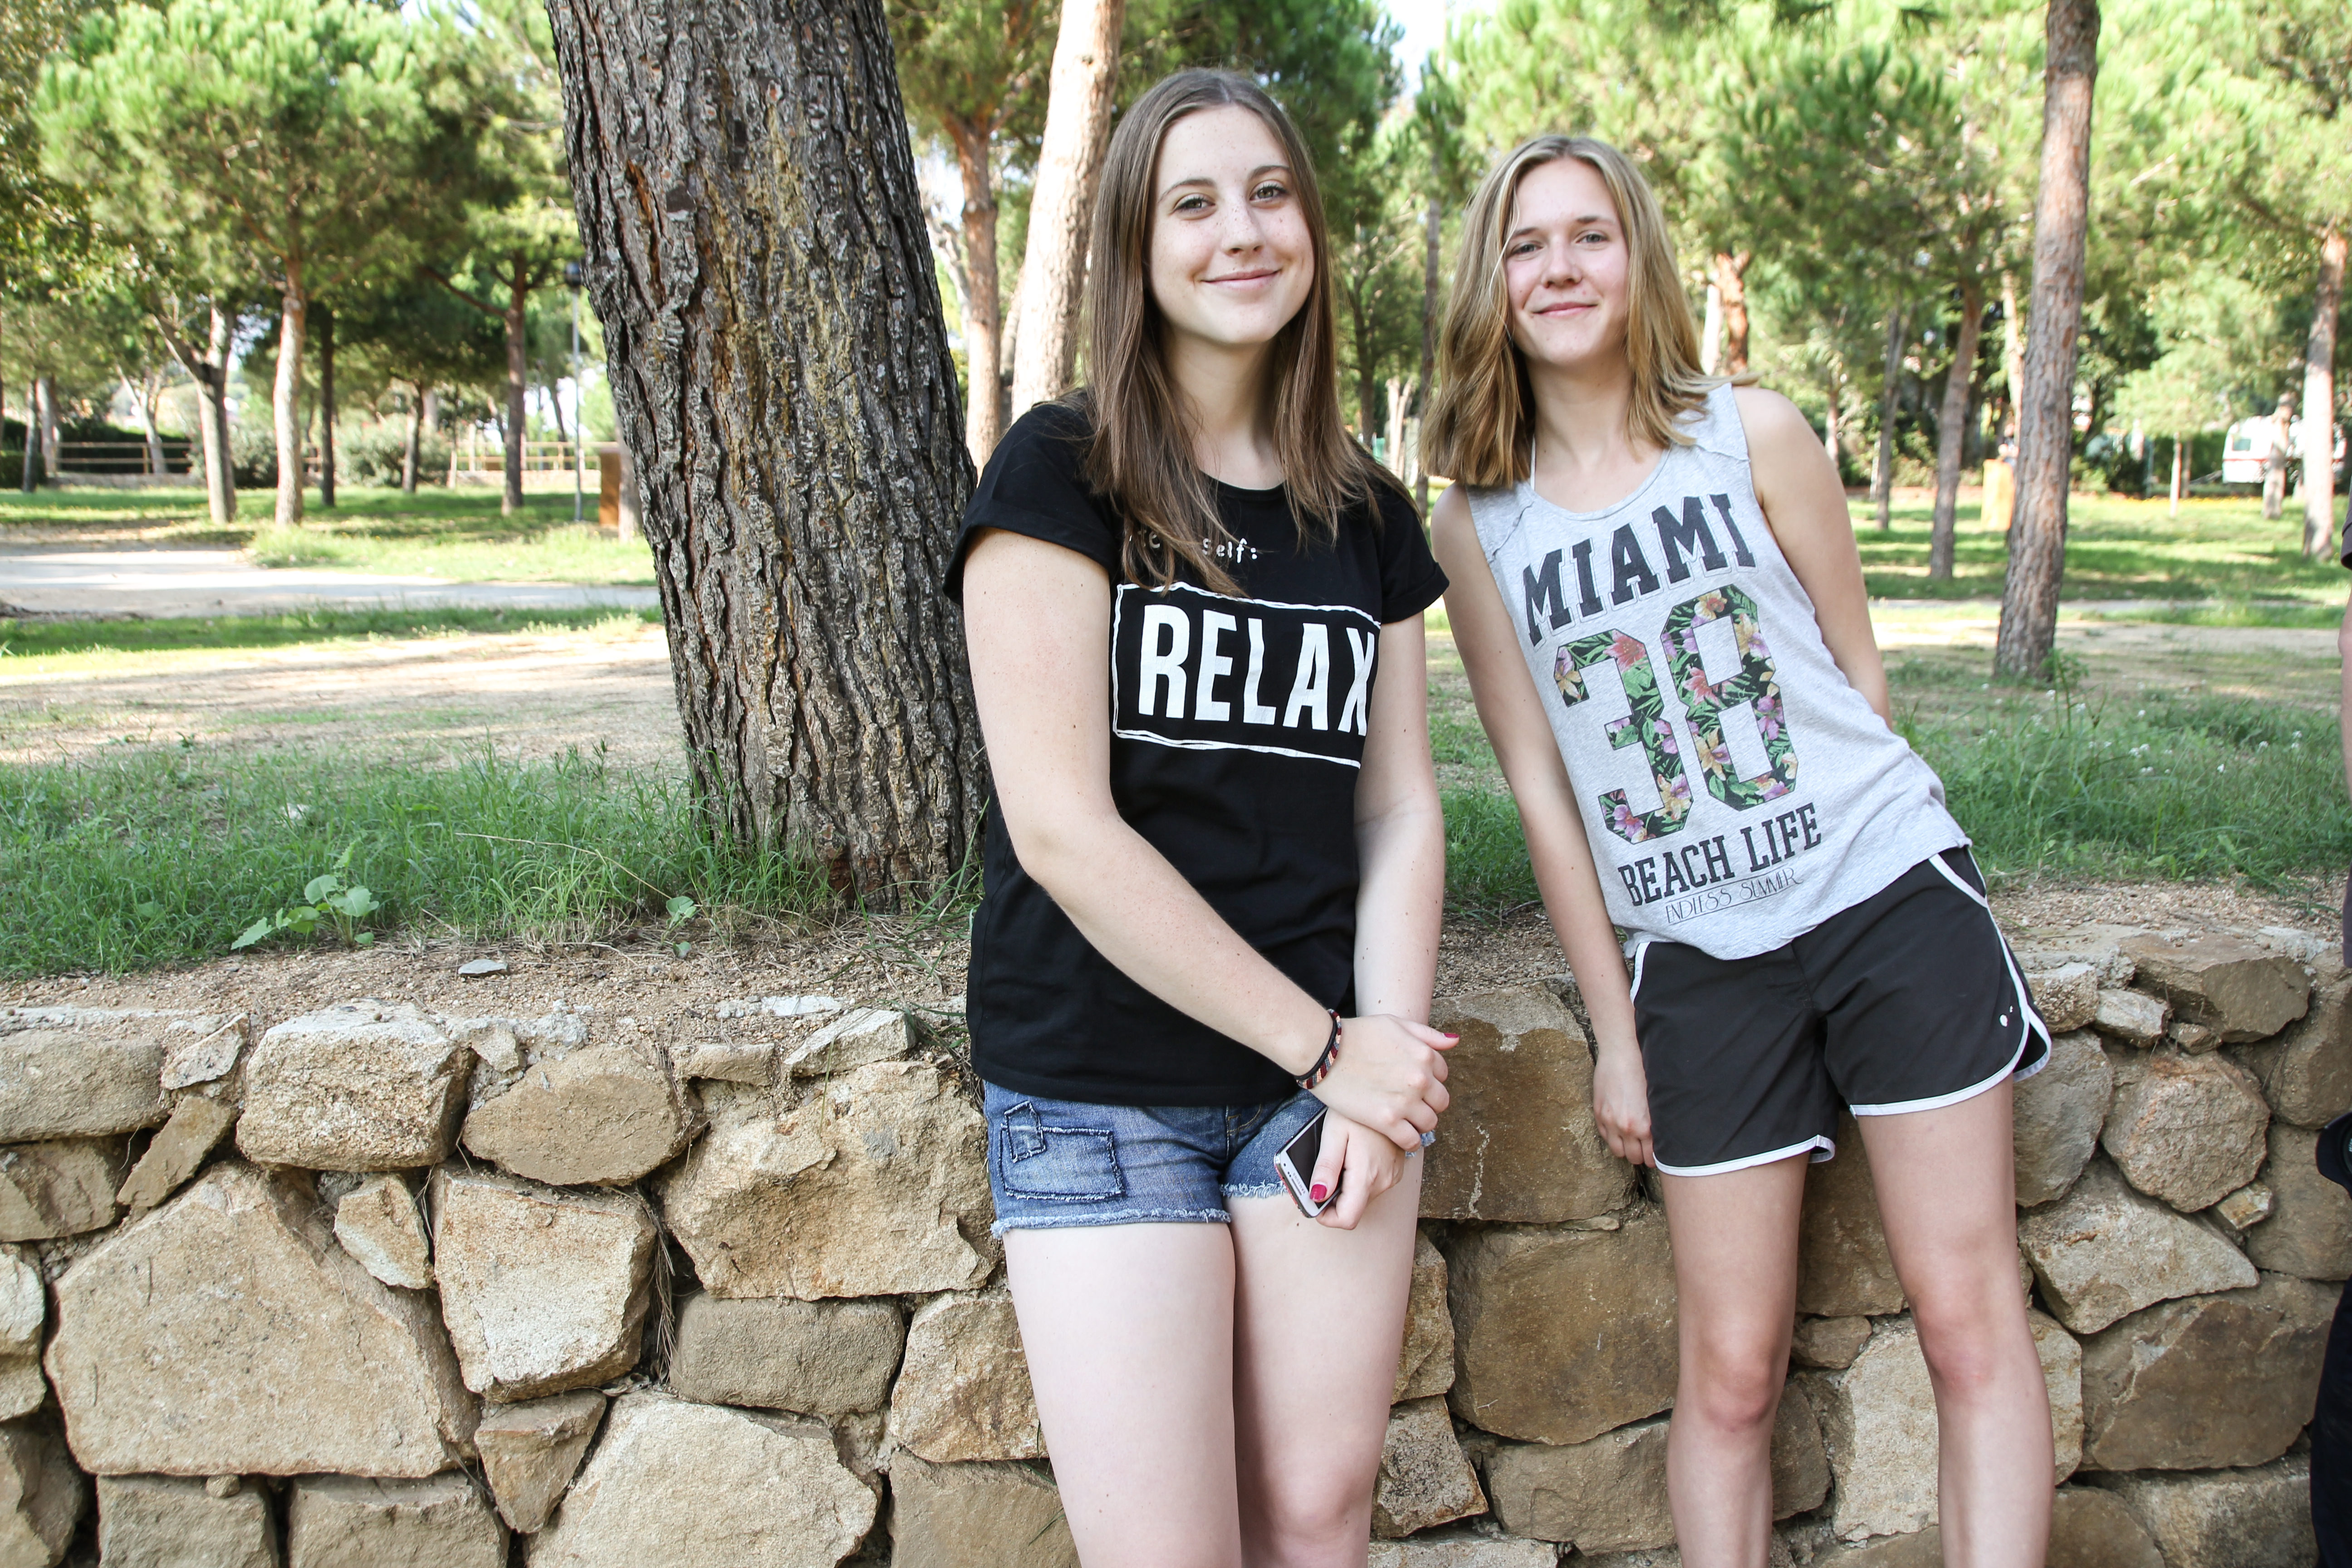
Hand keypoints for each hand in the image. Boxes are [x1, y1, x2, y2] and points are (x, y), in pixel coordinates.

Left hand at [1305, 1110, 1407, 1230]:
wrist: (1385, 1089)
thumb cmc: (1355, 1111)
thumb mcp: (1333, 1135)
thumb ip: (1326, 1168)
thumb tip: (1316, 1197)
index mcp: (1367, 1176)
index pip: (1347, 1219)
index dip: (1326, 1217)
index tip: (1313, 1200)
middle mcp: (1384, 1181)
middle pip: (1353, 1208)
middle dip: (1333, 1199)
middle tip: (1319, 1174)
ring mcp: (1393, 1176)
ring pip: (1362, 1197)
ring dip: (1345, 1187)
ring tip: (1336, 1160)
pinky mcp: (1395, 1169)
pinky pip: (1372, 1184)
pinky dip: (1358, 1178)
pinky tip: (1351, 1156)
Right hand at [1309, 1013, 1454, 1152]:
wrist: (1324, 1051)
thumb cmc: (1358, 1034)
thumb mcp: (1395, 1024)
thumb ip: (1427, 1035)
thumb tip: (1455, 1041)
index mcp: (1424, 1055)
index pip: (1443, 1075)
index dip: (1429, 1079)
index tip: (1414, 1083)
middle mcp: (1420, 1079)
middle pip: (1440, 1102)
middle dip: (1428, 1102)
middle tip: (1410, 1103)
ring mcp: (1405, 1101)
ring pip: (1429, 1123)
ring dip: (1419, 1122)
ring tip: (1404, 1119)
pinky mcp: (1387, 1121)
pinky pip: (1411, 1140)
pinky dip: (1408, 1140)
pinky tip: (1398, 1134)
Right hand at [1592, 1042, 1653, 1167]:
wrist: (1622, 1054)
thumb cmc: (1644, 1073)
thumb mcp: (1657, 1101)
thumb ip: (1657, 1123)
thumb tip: (1662, 1139)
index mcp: (1646, 1126)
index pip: (1651, 1157)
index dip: (1654, 1158)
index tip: (1656, 1154)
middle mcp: (1627, 1128)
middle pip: (1634, 1158)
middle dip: (1640, 1155)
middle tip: (1644, 1148)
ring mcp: (1610, 1122)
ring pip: (1618, 1152)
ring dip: (1625, 1149)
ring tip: (1631, 1141)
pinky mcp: (1599, 1114)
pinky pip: (1605, 1137)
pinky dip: (1613, 1137)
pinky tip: (1620, 1129)